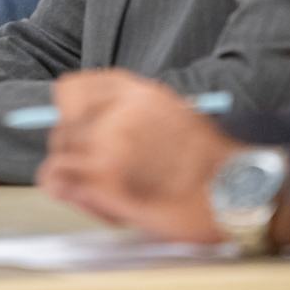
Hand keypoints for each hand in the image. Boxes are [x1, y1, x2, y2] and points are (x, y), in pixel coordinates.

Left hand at [35, 70, 241, 243]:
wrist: (233, 192)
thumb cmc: (211, 164)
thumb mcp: (171, 116)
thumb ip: (128, 116)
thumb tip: (91, 130)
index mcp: (136, 93)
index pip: (71, 88)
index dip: (69, 114)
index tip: (75, 130)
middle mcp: (117, 111)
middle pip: (62, 126)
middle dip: (73, 152)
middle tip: (94, 173)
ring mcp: (107, 143)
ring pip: (59, 154)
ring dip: (74, 176)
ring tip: (104, 192)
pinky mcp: (103, 178)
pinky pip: (56, 180)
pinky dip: (67, 192)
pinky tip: (94, 201)